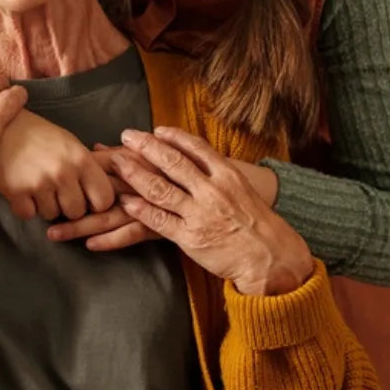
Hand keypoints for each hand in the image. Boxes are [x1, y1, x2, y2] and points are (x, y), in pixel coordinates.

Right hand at [0, 110, 115, 220]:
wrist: (1, 124)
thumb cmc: (39, 135)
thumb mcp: (71, 143)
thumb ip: (90, 167)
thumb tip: (113, 190)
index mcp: (81, 159)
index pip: (104, 199)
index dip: (95, 202)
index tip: (86, 198)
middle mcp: (63, 172)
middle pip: (76, 212)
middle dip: (67, 206)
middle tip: (57, 192)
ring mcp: (39, 183)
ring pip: (52, 215)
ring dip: (45, 205)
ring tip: (37, 186)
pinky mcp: (16, 191)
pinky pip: (28, 214)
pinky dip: (25, 206)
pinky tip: (22, 189)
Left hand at [47, 144, 160, 249]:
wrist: (215, 183)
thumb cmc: (171, 166)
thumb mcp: (147, 153)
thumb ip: (120, 152)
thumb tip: (95, 148)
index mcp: (129, 162)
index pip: (93, 168)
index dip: (70, 176)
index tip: (45, 181)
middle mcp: (133, 183)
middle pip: (94, 195)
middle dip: (67, 205)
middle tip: (40, 213)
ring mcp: (144, 205)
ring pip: (107, 217)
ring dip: (80, 227)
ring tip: (54, 234)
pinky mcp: (156, 225)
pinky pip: (131, 234)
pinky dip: (111, 240)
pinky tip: (90, 245)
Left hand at [109, 127, 313, 295]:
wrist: (272, 259)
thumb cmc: (256, 225)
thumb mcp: (242, 191)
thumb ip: (218, 175)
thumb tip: (196, 159)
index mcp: (227, 175)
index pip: (196, 147)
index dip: (173, 136)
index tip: (155, 130)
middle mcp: (212, 190)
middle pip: (173, 162)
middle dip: (146, 146)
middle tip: (127, 136)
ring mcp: (200, 214)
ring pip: (160, 188)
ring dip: (134, 172)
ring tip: (116, 161)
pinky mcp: (190, 237)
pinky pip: (158, 220)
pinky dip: (139, 209)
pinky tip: (125, 200)